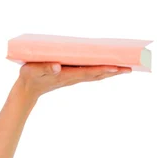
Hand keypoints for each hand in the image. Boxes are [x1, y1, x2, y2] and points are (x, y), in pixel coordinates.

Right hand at [17, 62, 132, 102]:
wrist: (26, 90)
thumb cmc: (28, 77)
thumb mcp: (32, 71)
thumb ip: (45, 68)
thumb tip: (57, 67)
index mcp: (65, 75)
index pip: (87, 72)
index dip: (102, 70)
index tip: (115, 68)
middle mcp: (72, 78)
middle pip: (96, 75)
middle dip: (113, 72)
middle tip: (130, 68)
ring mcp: (73, 78)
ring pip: (96, 76)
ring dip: (110, 73)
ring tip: (126, 69)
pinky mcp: (72, 77)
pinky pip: (91, 74)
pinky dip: (102, 71)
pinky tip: (110, 68)